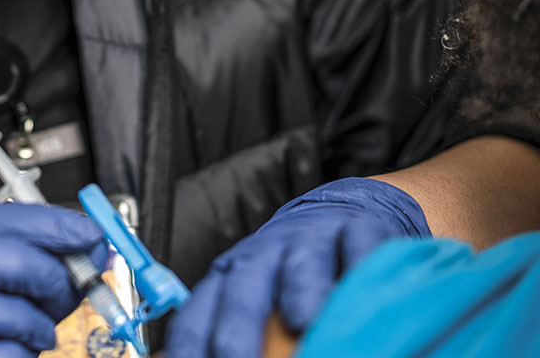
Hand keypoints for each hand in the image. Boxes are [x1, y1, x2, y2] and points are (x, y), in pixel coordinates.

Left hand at [165, 177, 428, 357]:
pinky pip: (355, 242)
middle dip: (236, 327)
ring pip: (300, 265)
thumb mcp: (258, 302)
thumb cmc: (288, 274)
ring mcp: (308, 241)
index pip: (199, 312)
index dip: (191, 341)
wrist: (331, 211)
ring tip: (303, 322)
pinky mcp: (355, 228)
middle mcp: (262, 257)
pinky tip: (362, 289)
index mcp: (229, 278)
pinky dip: (360, 264)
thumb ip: (248, 336)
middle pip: (242, 289)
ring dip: (300, 292)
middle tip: (232, 357)